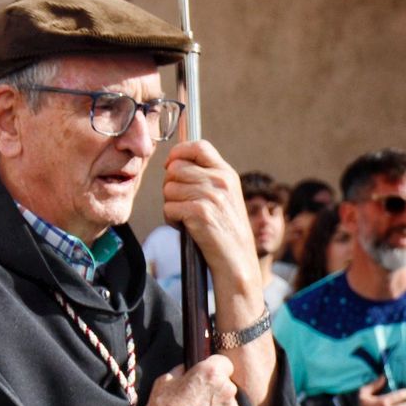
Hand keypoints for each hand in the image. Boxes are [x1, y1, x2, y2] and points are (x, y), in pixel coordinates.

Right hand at [124, 354, 242, 405]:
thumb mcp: (166, 380)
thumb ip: (183, 370)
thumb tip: (189, 368)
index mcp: (210, 371)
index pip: (223, 362)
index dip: (214, 369)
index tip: (206, 378)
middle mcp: (227, 387)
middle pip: (227, 383)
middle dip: (216, 389)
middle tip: (198, 400)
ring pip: (229, 402)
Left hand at [162, 141, 260, 289]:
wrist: (237, 259)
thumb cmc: (224, 230)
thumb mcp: (224, 196)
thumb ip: (206, 177)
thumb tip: (173, 163)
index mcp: (226, 173)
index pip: (199, 146)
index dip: (178, 152)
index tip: (170, 165)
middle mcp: (220, 180)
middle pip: (176, 168)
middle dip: (170, 185)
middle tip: (180, 203)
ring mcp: (211, 196)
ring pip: (169, 189)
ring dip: (171, 205)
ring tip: (186, 218)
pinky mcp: (200, 213)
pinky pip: (168, 208)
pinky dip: (171, 220)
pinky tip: (185, 227)